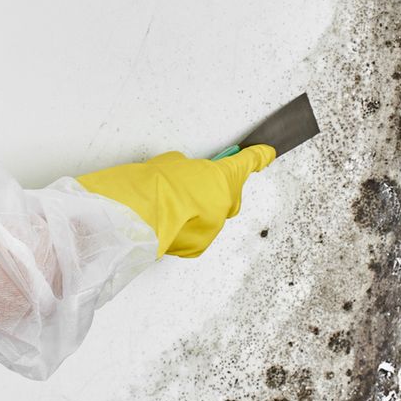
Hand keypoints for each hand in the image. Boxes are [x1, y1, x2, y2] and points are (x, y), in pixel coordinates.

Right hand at [77, 145, 275, 257]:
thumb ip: (189, 170)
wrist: (134, 216)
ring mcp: (213, 228)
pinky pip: (198, 233)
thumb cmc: (151, 185)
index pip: (246, 163)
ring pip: (212, 216)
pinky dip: (188, 228)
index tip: (266, 153)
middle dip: (218, 189)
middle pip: (230, 195)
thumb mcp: (171, 163)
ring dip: (198, 210)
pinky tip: (170, 221)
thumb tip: (189, 178)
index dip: (258, 158)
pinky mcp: (197, 247)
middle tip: (198, 183)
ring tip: (172, 205)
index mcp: (222, 177)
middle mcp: (223, 204)